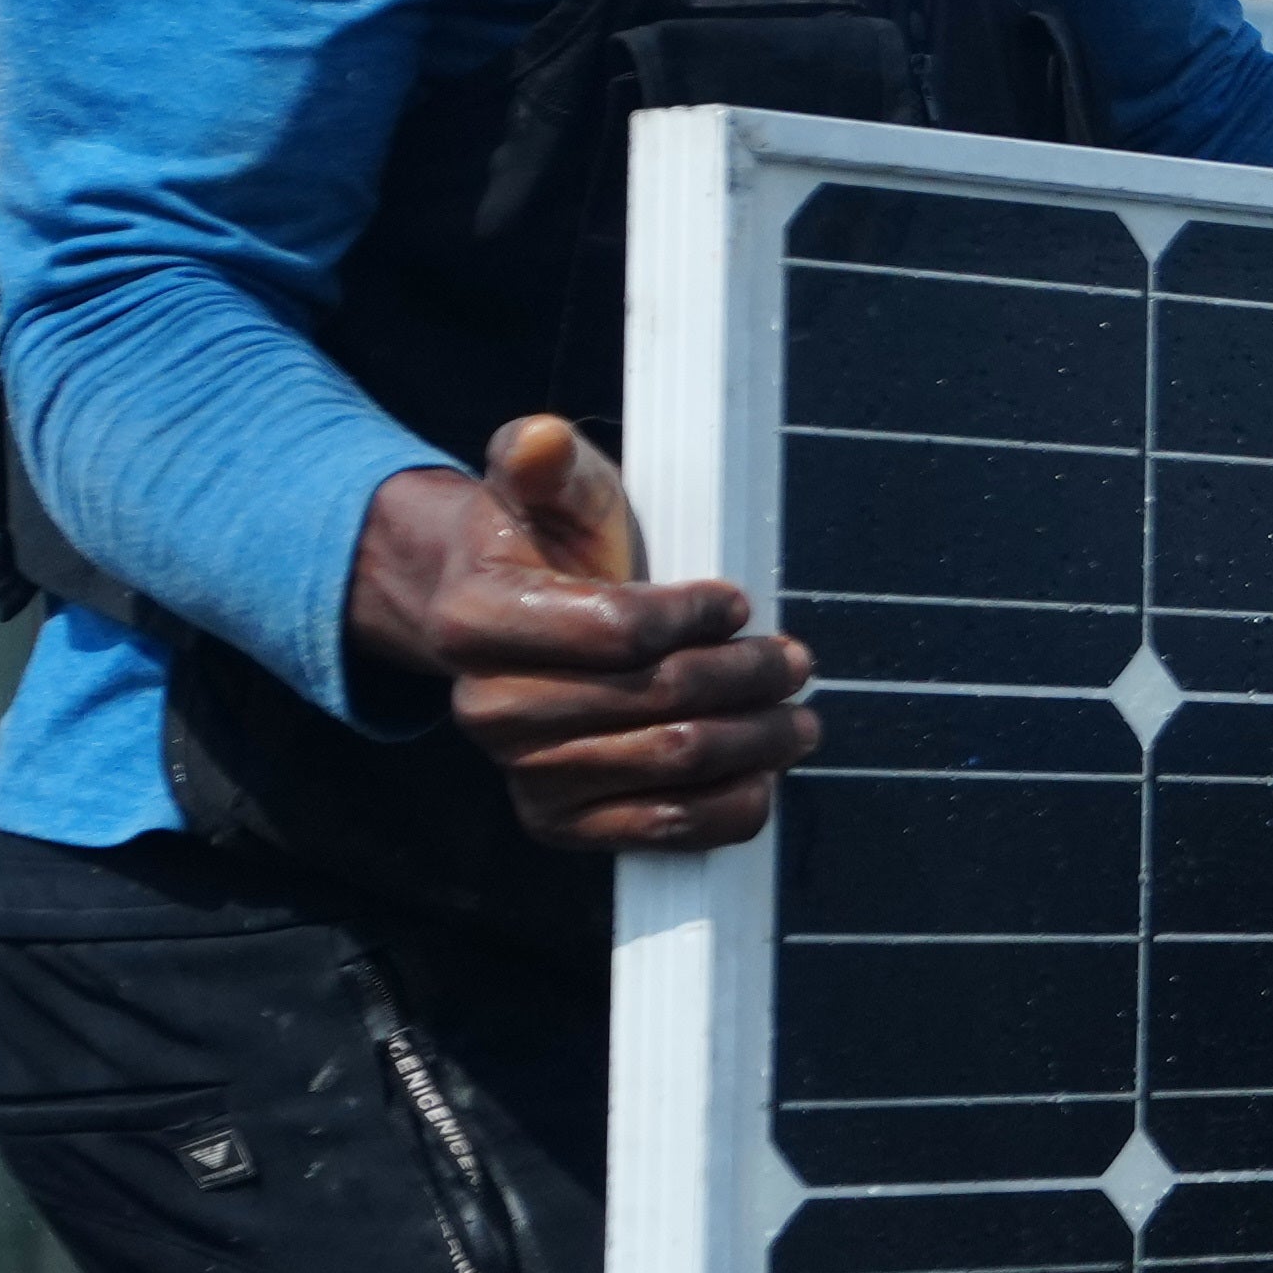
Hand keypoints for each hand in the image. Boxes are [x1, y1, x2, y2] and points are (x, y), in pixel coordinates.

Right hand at [348, 415, 811, 851]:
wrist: (505, 623)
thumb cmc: (547, 547)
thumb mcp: (550, 491)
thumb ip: (545, 462)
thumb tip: (543, 442)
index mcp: (474, 622)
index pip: (620, 631)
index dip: (695, 615)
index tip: (736, 603)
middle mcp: (486, 709)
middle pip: (657, 700)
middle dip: (745, 677)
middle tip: (796, 662)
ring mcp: (522, 773)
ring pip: (670, 763)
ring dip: (755, 740)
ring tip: (798, 716)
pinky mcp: (558, 822)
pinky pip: (660, 830)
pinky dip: (728, 808)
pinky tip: (764, 776)